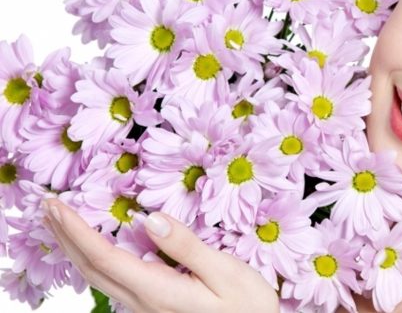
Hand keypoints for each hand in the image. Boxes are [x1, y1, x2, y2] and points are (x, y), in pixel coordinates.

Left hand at [41, 199, 278, 312]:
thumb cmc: (248, 305)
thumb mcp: (226, 271)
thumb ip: (186, 247)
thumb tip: (151, 219)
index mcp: (158, 290)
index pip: (104, 258)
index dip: (76, 231)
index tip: (57, 205)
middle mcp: (143, 301)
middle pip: (91, 268)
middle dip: (64, 236)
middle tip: (46, 206)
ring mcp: (145, 307)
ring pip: (97, 276)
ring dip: (74, 247)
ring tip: (60, 223)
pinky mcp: (153, 306)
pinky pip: (111, 281)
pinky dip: (93, 258)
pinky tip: (93, 248)